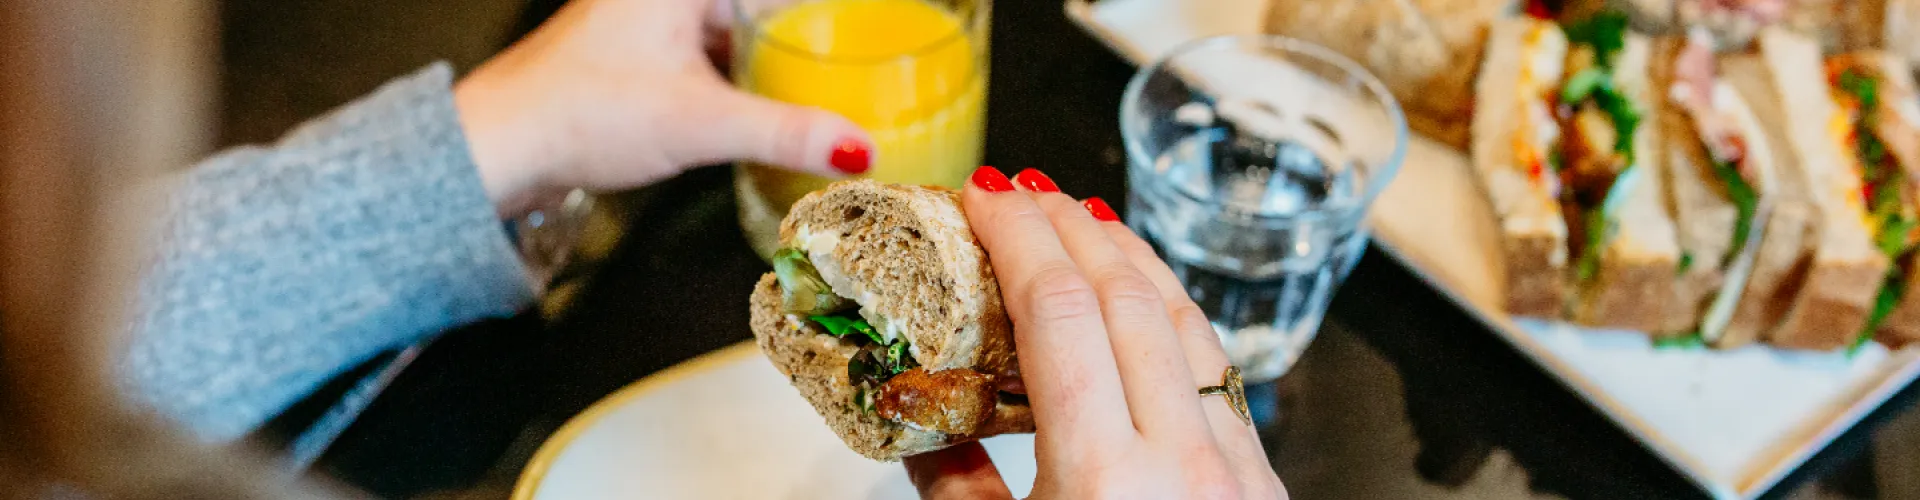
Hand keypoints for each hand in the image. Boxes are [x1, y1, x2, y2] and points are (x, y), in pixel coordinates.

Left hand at [452, 0, 872, 215]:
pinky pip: (714, 47)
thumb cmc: (577, 112)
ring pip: (737, 23)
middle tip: (863, 50)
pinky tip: (771, 101)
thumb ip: (787, 132)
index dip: (822, 9)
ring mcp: (652, 16)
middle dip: (807, 28)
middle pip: (760, 6)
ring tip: (831, 77)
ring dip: (776, 52)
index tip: (872, 18)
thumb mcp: (702, 122)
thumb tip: (856, 145)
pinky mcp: (643, 50)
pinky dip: (746, 71)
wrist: (502, 145)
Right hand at [903, 167, 1286, 498]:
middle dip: (1067, 227)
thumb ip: (957, 488)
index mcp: (1102, 480)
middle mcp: (1180, 460)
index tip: (984, 195)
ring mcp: (1235, 467)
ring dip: (1129, 257)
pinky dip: (1174, 316)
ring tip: (1081, 218)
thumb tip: (915, 419)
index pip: (1060, 314)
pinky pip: (1219, 371)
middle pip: (1125, 300)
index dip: (1018, 238)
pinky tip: (1147, 297)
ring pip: (1186, 323)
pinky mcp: (1262, 480)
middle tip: (1021, 190)